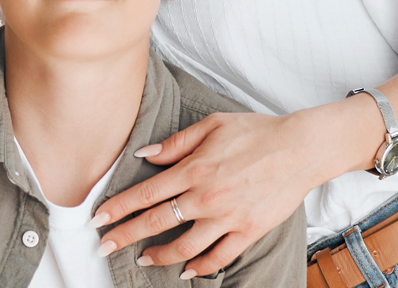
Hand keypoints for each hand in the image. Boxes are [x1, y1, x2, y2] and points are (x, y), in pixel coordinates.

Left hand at [94, 111, 314, 277]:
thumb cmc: (253, 131)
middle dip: (126, 235)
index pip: (146, 193)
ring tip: (141, 260)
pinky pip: (220, 257)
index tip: (98, 218)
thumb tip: (144, 155)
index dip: (119, 207)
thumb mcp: (210, 126)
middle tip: (104, 246)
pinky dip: (200, 267)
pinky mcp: (249, 232)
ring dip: (160, 256)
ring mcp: (228, 218)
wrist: (299, 149)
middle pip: (157, 222)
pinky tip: (186, 272)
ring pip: (186, 246)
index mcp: (193, 169)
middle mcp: (206, 197)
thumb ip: (175, 144)